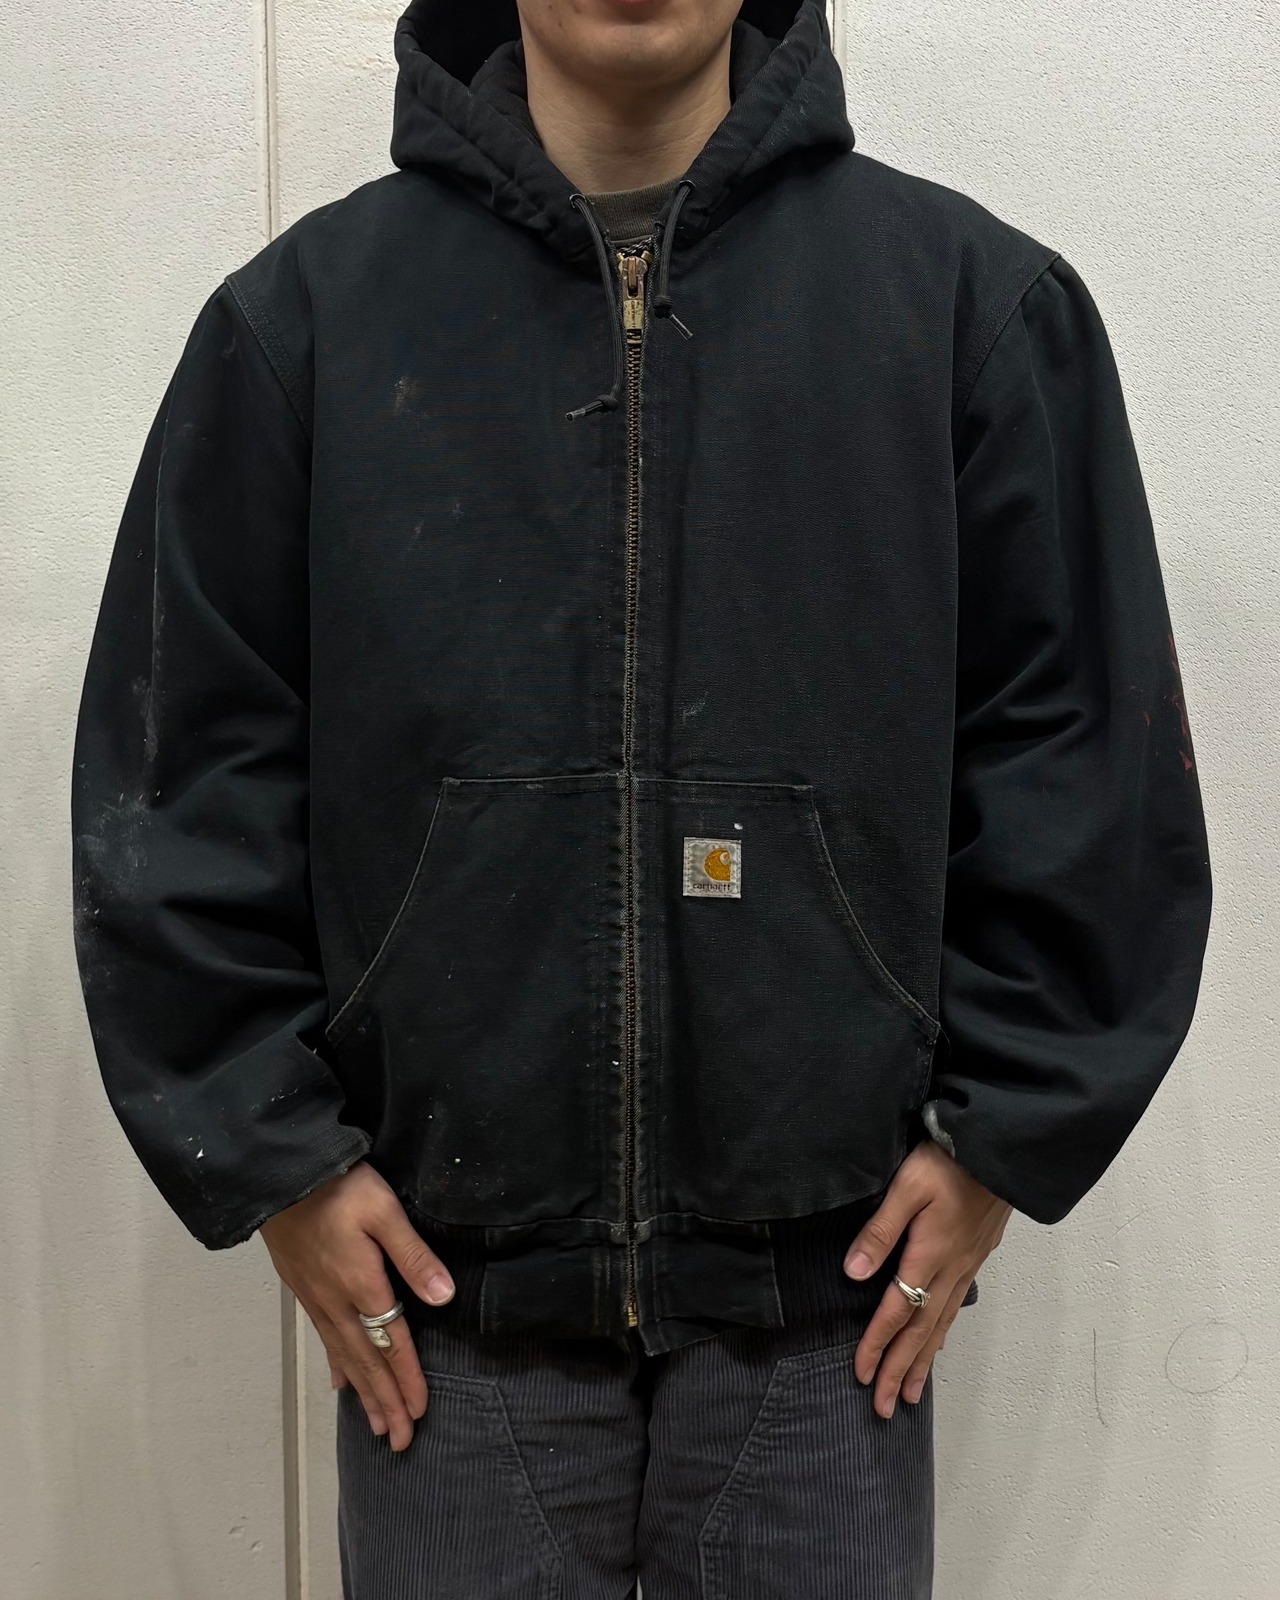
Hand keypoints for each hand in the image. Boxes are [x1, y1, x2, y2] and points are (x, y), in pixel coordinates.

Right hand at [259, 1160, 454, 1450]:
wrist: (279, 1176)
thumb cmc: (337, 1187)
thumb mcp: (383, 1211)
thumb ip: (413, 1256)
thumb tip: (444, 1298)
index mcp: (361, 1286)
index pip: (391, 1343)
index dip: (407, 1379)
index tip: (419, 1413)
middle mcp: (336, 1302)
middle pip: (367, 1362)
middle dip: (385, 1402)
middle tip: (399, 1442)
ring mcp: (316, 1298)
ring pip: (344, 1357)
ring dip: (363, 1393)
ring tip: (375, 1425)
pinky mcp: (303, 1289)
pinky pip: (323, 1339)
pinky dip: (336, 1365)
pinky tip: (340, 1383)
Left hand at [844, 1138, 1011, 1417]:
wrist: (1001, 1149)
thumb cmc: (950, 1161)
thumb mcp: (907, 1186)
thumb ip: (881, 1230)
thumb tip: (853, 1273)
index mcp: (930, 1254)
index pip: (897, 1310)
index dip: (877, 1343)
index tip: (861, 1374)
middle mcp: (951, 1269)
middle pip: (921, 1331)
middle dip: (900, 1370)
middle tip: (884, 1407)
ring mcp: (967, 1265)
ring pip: (941, 1324)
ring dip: (923, 1361)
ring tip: (910, 1392)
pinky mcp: (976, 1256)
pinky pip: (955, 1308)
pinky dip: (942, 1334)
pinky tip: (936, 1343)